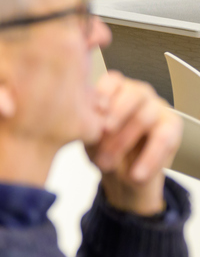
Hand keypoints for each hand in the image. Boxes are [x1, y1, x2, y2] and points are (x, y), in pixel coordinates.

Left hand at [85, 72, 180, 215]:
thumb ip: (87, 122)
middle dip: (114, 117)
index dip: (103, 93)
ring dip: (123, 142)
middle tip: (100, 135)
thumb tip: (83, 115)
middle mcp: (138, 94)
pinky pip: (164, 139)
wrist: (120, 176)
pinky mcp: (172, 126)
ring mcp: (158, 108)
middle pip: (132, 95)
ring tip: (106, 164)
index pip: (112, 80)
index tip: (94, 110)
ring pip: (145, 117)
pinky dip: (149, 159)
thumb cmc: (101, 148)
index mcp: (114, 90)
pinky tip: (136, 174)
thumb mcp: (87, 136)